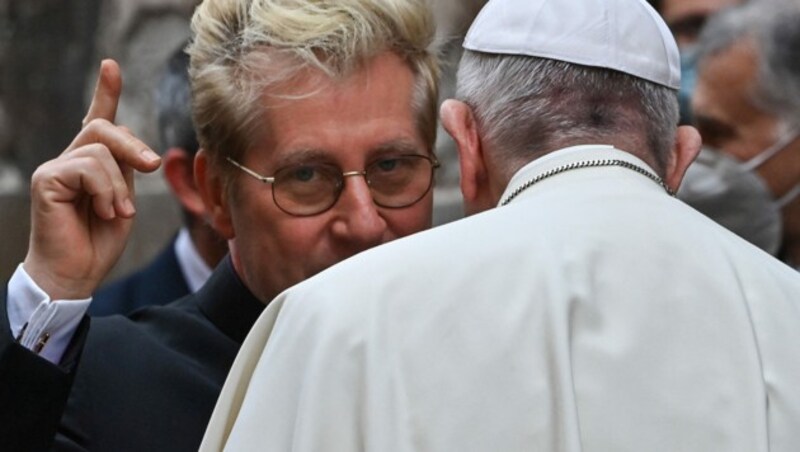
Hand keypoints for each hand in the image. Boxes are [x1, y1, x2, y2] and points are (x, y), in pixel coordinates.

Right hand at [22, 60, 160, 299]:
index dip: (105, 92)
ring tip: (118, 212)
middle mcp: (70, 159)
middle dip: (134, 147)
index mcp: (91, 162)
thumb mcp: (124, 199)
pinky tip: (105, 212)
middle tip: (151, 167)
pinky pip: (88, 168)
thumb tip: (138, 149)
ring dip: (120, 185)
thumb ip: (126, 170)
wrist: (76, 273)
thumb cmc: (99, 240)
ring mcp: (55, 167)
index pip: (98, 120)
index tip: (110, 66)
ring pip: (101, 151)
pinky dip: (106, 191)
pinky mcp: (46, 179)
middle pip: (106, 128)